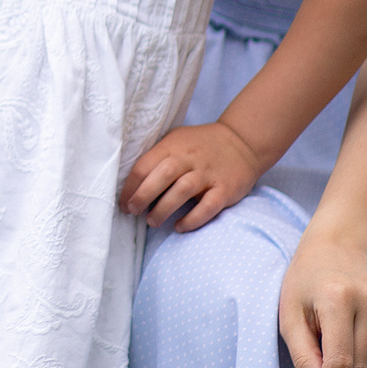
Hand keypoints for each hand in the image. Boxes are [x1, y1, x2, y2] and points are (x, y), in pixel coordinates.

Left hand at [120, 121, 262, 230]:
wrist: (242, 142)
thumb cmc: (200, 145)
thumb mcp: (176, 140)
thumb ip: (157, 156)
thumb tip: (131, 182)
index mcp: (173, 146)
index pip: (145, 165)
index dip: (130, 186)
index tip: (123, 202)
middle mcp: (190, 158)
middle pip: (162, 176)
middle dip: (143, 195)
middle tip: (133, 211)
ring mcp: (208, 174)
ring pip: (183, 191)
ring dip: (164, 208)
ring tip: (152, 222)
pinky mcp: (225, 189)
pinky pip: (208, 206)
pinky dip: (192, 219)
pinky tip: (180, 227)